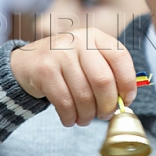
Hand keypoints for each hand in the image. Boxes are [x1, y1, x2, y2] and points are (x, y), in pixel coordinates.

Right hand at [10, 28, 136, 126]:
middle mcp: (78, 40)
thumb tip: (126, 100)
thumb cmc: (66, 65)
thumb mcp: (88, 59)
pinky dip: (70, 117)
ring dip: (87, 115)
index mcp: (95, 36)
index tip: (126, 100)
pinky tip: (70, 119)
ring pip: (84, 95)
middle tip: (104, 115)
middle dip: (107, 105)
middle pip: (103, 80)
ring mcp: (60, 53)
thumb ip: (108, 73)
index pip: (120, 57)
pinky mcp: (44, 70)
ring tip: (85, 119)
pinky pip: (65, 102)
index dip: (127, 82)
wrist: (27, 62)